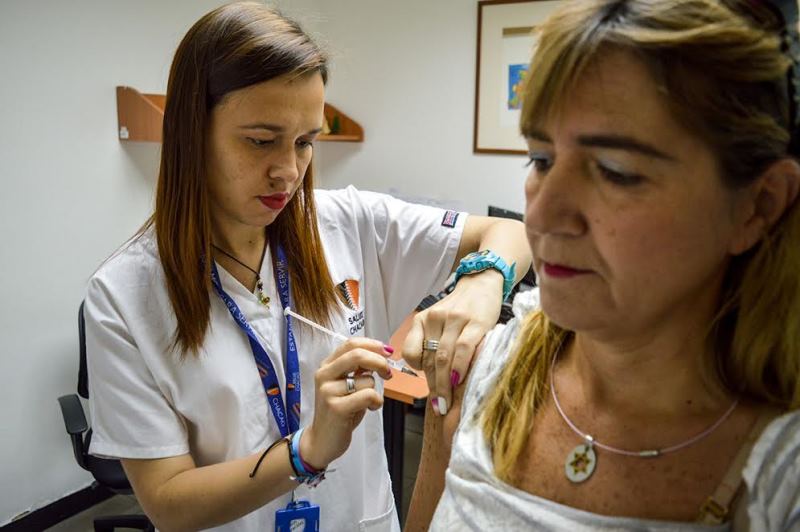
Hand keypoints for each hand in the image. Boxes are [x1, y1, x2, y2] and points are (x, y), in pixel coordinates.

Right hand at [301, 338, 392, 468]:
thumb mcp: (346, 386)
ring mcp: (328, 391)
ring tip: (369, 402)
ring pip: (366, 379)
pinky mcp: (336, 408)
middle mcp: (324, 375)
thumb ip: (357, 370)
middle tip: (388, 373)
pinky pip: (368, 395)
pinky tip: (371, 408)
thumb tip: (382, 354)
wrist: (321, 441)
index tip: (387, 351)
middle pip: (357, 354)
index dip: (372, 344)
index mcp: (327, 366)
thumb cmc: (339, 412)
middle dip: (379, 361)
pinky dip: (376, 402)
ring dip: (376, 390)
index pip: (351, 343)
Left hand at [402, 270, 502, 415]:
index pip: (410, 353)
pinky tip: (459, 381)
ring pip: (443, 357)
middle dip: (433, 387)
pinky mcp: (476, 323)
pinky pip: (463, 349)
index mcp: (422, 320)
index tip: (428, 387)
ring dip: (444, 384)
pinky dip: (460, 368)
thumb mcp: (439, 323)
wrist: (482, 282)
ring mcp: (455, 319)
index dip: (418, 373)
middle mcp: (435, 319)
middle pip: (429, 359)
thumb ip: (434, 344)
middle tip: (439, 407)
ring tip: (447, 403)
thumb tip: (435, 379)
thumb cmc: (461, 309)